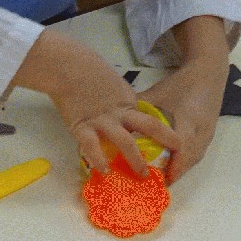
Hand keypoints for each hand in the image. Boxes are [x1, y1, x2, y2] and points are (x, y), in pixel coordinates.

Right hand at [14, 28, 162, 174]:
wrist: (67, 66)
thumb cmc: (87, 71)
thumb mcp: (112, 86)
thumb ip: (119, 103)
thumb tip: (123, 119)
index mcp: (128, 101)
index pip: (147, 120)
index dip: (160, 134)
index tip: (170, 146)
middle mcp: (120, 112)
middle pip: (148, 127)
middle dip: (163, 142)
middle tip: (172, 160)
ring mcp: (103, 120)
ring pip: (125, 141)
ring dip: (135, 159)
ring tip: (142, 174)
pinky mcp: (82, 126)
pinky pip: (92, 147)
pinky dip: (99, 159)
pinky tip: (104, 171)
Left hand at [138, 59, 225, 184]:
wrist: (208, 74)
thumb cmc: (179, 84)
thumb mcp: (157, 94)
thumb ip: (137, 108)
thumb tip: (114, 121)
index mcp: (189, 119)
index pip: (181, 147)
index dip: (170, 164)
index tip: (154, 176)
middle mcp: (201, 131)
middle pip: (188, 160)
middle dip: (172, 174)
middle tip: (152, 185)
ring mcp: (207, 135)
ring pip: (193, 160)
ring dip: (178, 171)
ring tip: (160, 181)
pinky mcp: (208, 137)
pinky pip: (196, 156)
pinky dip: (184, 165)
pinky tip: (170, 169)